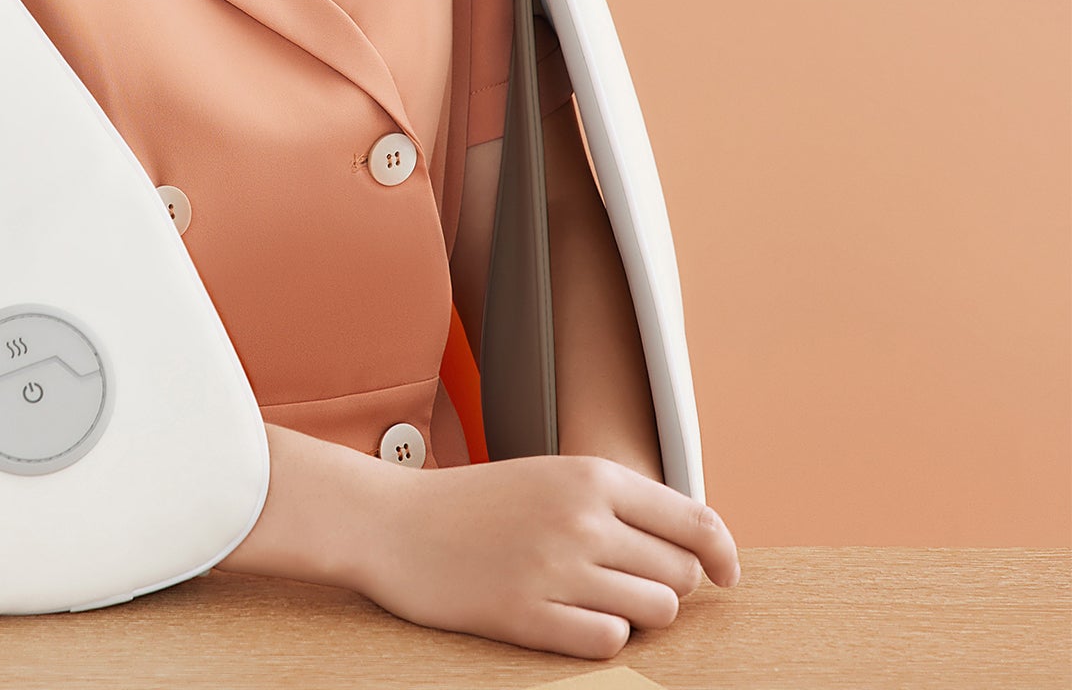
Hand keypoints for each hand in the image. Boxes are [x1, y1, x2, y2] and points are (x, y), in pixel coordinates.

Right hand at [350, 453, 740, 660]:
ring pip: (655, 611)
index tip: (725, 574)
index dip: (722, 553)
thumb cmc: (474, 504)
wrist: (393, 524)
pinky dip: (602, 636)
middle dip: (666, 584)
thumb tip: (693, 544)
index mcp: (589, 476)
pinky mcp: (530, 616)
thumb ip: (614, 502)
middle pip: (681, 574)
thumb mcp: (548, 478)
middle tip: (625, 579)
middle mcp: (580, 519)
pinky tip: (569, 618)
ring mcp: (556, 569)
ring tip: (593, 598)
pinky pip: (610, 642)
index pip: (695, 519)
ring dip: (636, 613)